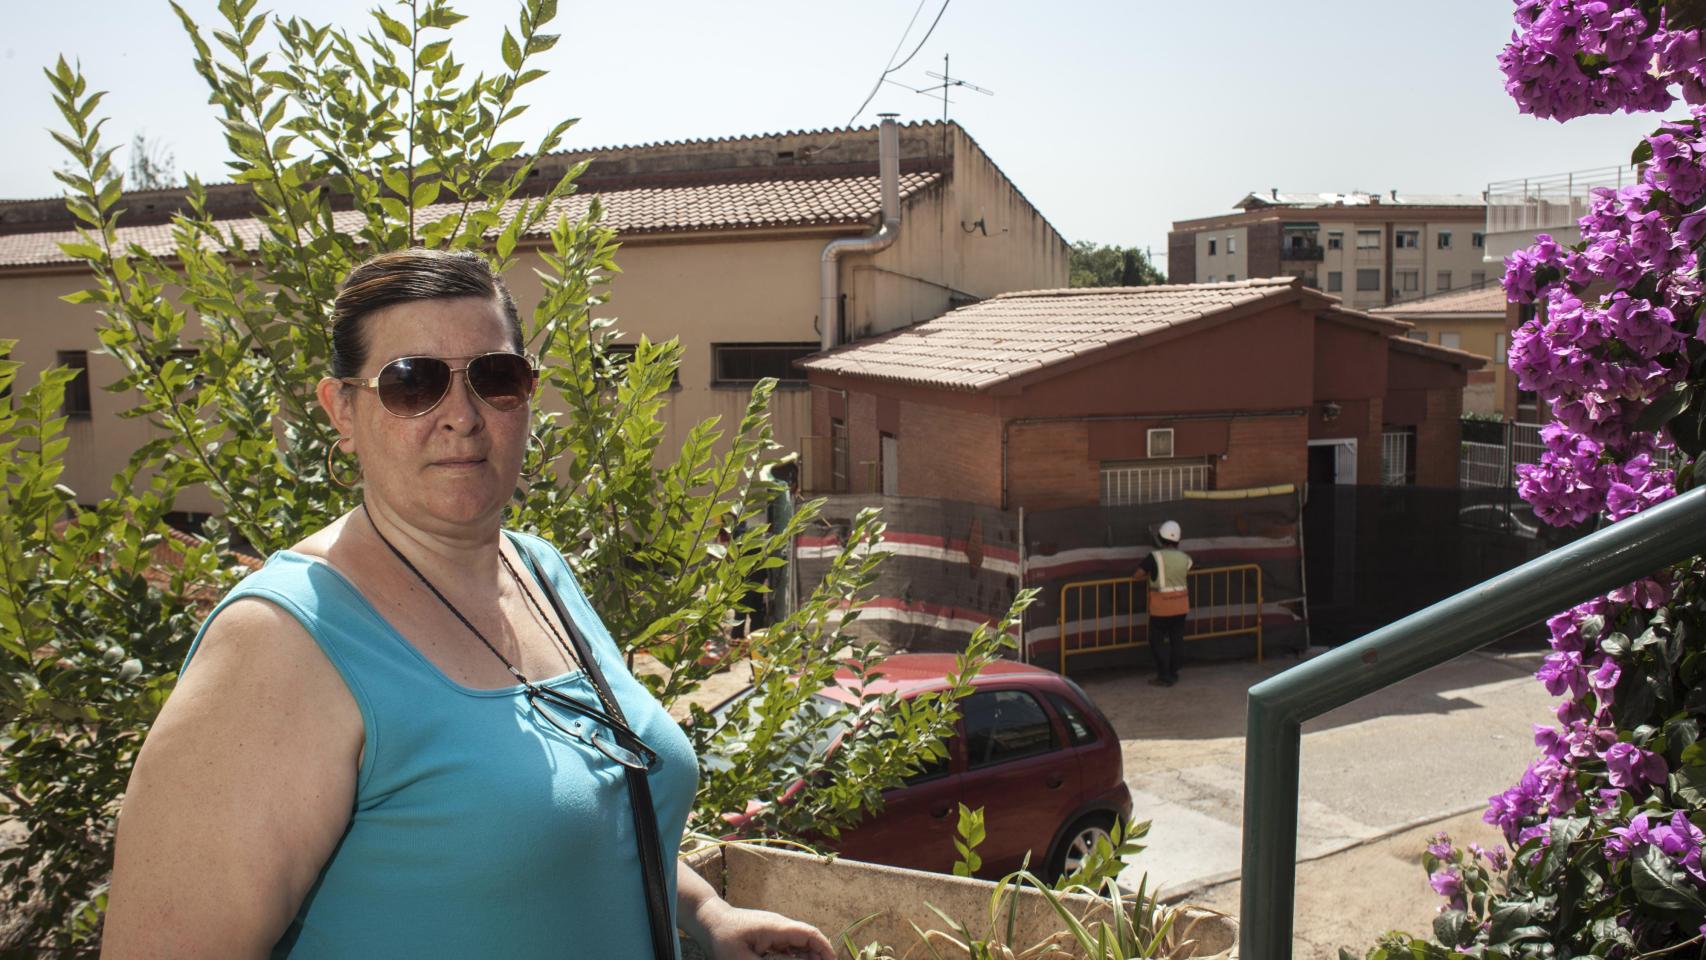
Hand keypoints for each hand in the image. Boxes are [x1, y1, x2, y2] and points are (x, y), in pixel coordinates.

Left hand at [697, 901, 834, 959]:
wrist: (710, 919)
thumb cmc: (723, 939)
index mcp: (777, 928)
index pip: (809, 935)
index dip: (825, 949)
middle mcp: (780, 926)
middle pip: (809, 940)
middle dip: (819, 956)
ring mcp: (776, 930)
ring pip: (800, 944)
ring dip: (809, 957)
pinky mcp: (770, 935)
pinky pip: (790, 947)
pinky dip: (798, 957)